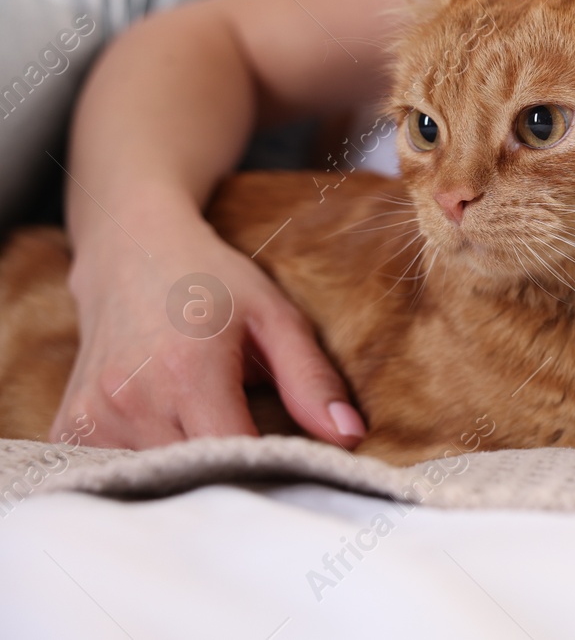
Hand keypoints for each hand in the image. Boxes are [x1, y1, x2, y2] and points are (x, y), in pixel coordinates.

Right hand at [48, 208, 365, 450]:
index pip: (233, 456)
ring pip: (154, 480)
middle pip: (192, 478)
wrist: (129, 251)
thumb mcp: (274, 316)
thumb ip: (311, 378)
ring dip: (188, 475)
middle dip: (232, 479)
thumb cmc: (211, 280)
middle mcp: (131, 399)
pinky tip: (170, 439)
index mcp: (187, 371)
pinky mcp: (69, 428)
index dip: (270, 471)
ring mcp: (92, 416)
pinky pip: (115, 472)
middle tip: (260, 462)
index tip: (295, 469)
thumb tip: (349, 437)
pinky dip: (147, 467)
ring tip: (213, 442)